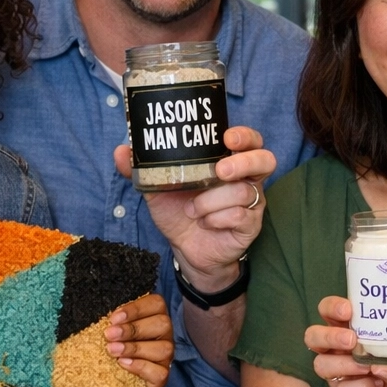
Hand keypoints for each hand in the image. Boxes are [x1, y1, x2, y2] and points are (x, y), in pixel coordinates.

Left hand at [105, 293, 173, 386]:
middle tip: (110, 335)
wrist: (116, 380)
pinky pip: (160, 371)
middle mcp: (164, 334)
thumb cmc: (115, 348)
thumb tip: (107, 320)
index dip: (136, 309)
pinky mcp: (162, 376)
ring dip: (135, 348)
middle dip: (133, 328)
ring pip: (163, 348)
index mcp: (155, 316)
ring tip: (113, 350)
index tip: (114, 318)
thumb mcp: (114, 331)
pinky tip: (123, 363)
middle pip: (162, 324)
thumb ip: (116, 322)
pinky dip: (140, 366)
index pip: (156, 304)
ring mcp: (166, 356)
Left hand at [115, 125, 274, 291]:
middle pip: (264, 160)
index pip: (249, 140)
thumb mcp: (158, 188)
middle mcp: (245, 178)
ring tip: (193, 210)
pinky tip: (205, 223)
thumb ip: (142, 168)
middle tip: (220, 172)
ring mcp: (251, 202)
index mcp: (228, 161)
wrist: (186, 250)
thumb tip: (121, 150)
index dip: (244, 136)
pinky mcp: (251, 225)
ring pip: (242, 192)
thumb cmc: (179, 212)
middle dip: (243, 162)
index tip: (227, 137)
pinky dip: (216, 219)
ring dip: (211, 202)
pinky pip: (238, 216)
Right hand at [306, 295, 386, 386]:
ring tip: (367, 367)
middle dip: (331, 336)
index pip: (325, 309)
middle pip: (312, 335)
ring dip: (345, 364)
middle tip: (351, 339)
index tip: (348, 310)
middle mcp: (331, 348)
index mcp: (341, 328)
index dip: (332, 307)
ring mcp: (333, 372)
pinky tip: (377, 384)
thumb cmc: (384, 360)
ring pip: (320, 364)